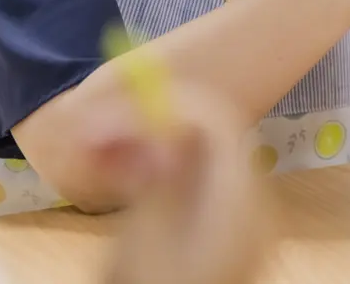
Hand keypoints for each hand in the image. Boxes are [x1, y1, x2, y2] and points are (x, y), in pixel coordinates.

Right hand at [92, 86, 269, 283]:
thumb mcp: (150, 244)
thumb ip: (154, 181)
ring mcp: (249, 215)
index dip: (167, 105)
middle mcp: (256, 200)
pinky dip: (165, 174)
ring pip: (201, 157)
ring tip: (97, 159)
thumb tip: (152, 132)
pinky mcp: (233, 231)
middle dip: (150, 125)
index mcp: (243, 198)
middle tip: (93, 137)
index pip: (217, 121)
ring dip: (151, 148)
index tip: (115, 114)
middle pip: (208, 135)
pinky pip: (203, 183)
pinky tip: (124, 179)